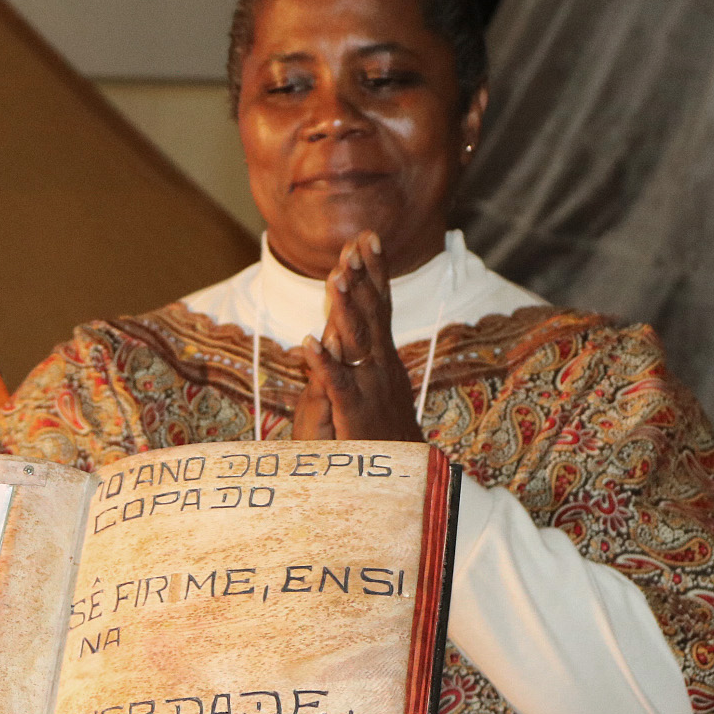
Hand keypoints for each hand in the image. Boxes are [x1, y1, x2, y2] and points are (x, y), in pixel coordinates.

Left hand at [296, 231, 424, 442]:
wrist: (403, 477)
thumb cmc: (383, 430)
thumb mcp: (374, 385)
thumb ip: (365, 353)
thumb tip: (353, 321)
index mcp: (383, 356)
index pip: (381, 306)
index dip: (375, 272)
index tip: (369, 237)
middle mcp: (380, 366)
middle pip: (373, 314)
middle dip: (365, 277)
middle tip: (359, 241)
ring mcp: (369, 388)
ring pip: (356, 342)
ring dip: (346, 310)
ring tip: (336, 277)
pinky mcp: (354, 413)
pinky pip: (338, 384)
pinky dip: (324, 363)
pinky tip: (310, 343)